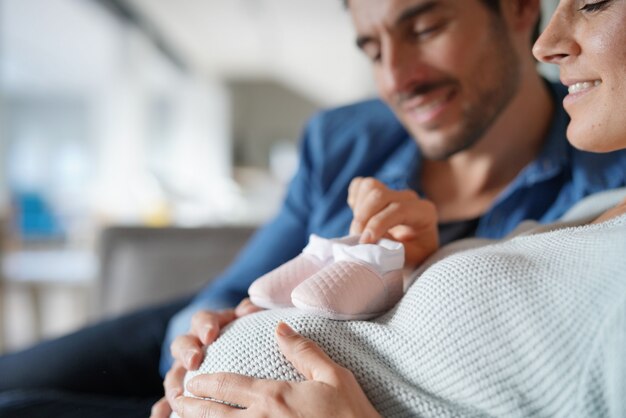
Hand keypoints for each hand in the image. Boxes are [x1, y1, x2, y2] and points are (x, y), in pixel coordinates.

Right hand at [150, 299, 263, 417]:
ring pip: (173, 374)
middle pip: (182, 345)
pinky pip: (169, 400)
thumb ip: (248, 311)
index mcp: (208, 325)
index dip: (205, 325)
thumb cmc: (245, 332)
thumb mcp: (248, 319)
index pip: (202, 320)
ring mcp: (184, 368)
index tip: (210, 335)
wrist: (237, 348)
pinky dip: (164, 408)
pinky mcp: (182, 389)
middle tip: (194, 361)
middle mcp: (192, 344)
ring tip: (178, 397)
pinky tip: (162, 417)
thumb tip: (250, 308)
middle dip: (186, 352)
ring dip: (173, 384)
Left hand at [171, 322, 380, 417]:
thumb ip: (303, 351)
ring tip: (179, 417)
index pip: (229, 385)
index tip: (191, 379)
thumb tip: (279, 327)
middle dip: (190, 405)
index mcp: (274, 396)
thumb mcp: (334, 376)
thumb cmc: (352, 415)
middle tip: (174, 399)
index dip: (205, 381)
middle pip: (213, 413)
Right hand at [348, 177, 438, 266]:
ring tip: (359, 230)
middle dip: (364, 217)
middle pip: (380, 195)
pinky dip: (354, 199)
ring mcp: (393, 192)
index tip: (364, 242)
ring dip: (358, 210)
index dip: (378, 224)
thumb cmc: (412, 259)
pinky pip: (359, 185)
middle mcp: (409, 198)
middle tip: (357, 240)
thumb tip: (369, 238)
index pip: (399, 209)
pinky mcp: (378, 191)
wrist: (410, 256)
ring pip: (369, 187)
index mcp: (424, 212)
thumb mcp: (408, 259)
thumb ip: (391, 249)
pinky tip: (358, 217)